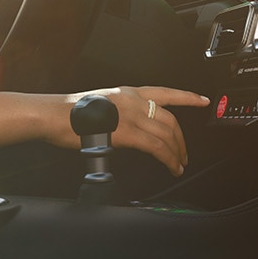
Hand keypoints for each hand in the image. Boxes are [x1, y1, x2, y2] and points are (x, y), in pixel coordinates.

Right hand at [0, 87, 208, 176]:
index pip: (165, 92)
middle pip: (170, 119)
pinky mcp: (127, 133)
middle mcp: (134, 100)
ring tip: (179, 164)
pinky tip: (171, 166)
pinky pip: (157, 148)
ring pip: (167, 135)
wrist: (55, 115)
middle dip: (182, 139)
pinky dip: (168, 158)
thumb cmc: (70, 113)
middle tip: (184, 153)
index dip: (187, 96)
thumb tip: (129, 126)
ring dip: (177, 152)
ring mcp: (131, 116)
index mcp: (128, 92)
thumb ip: (120, 112)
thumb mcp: (102, 104)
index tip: (202, 100)